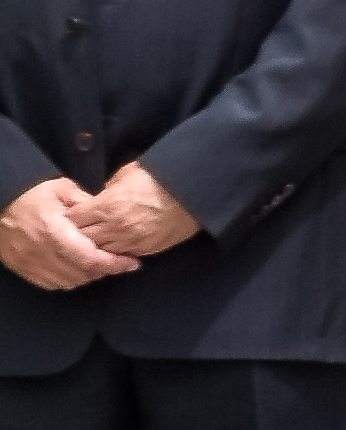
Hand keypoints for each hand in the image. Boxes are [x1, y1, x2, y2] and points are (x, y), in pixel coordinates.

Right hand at [0, 175, 135, 291]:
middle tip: (118, 261)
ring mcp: (29, 262)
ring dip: (88, 276)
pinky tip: (76, 269)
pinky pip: (50, 284)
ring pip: (68, 282)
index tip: (132, 263)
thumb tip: (109, 215)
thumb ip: (87, 203)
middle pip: (82, 273)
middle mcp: (40, 251)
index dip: (115, 264)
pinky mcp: (21, 268)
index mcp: (53, 232)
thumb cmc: (30, 194)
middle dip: (105, 270)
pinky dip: (67, 280)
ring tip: (99, 263)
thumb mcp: (62, 189)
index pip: (90, 258)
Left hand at [71, 162, 199, 260]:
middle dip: (76, 234)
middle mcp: (116, 227)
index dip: (69, 216)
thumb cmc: (160, 178)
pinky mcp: (145, 249)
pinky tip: (113, 245)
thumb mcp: (127, 174)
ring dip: (94, 246)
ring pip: (98, 251)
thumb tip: (97, 197)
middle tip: (77, 229)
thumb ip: (107, 189)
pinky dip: (113, 252)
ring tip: (94, 240)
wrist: (192, 191)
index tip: (71, 213)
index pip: (72, 218)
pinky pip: (120, 256)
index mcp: (107, 205)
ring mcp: (131, 240)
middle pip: (81, 238)